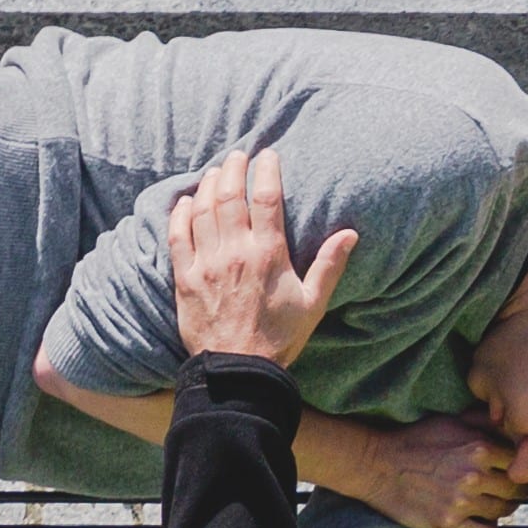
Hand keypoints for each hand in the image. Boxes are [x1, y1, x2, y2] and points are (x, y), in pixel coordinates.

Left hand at [164, 146, 357, 375]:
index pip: (266, 197)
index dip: (266, 170)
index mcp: (268, 254)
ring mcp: (206, 263)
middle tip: (238, 156)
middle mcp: (235, 252)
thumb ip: (329, 265)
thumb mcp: (313, 304)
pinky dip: (181, 213)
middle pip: (230, 194)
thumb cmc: (280, 339)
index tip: (267, 155)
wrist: (239, 372)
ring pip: (203, 209)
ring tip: (216, 172)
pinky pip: (178, 235)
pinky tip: (186, 201)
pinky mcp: (185, 278)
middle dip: (234, 168)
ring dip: (209, 184)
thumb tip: (350, 234)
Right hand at [303, 410, 527, 527]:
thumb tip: (512, 426)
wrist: (378, 465)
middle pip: (517, 490)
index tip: (519, 472)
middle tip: (514, 491)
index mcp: (479, 448)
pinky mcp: (448, 524)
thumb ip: (484, 424)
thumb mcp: (452, 422)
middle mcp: (474, 477)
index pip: (520, 463)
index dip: (522, 468)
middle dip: (518, 491)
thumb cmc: (416, 440)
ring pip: (503, 512)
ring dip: (504, 509)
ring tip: (498, 504)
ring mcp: (461, 503)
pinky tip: (482, 521)